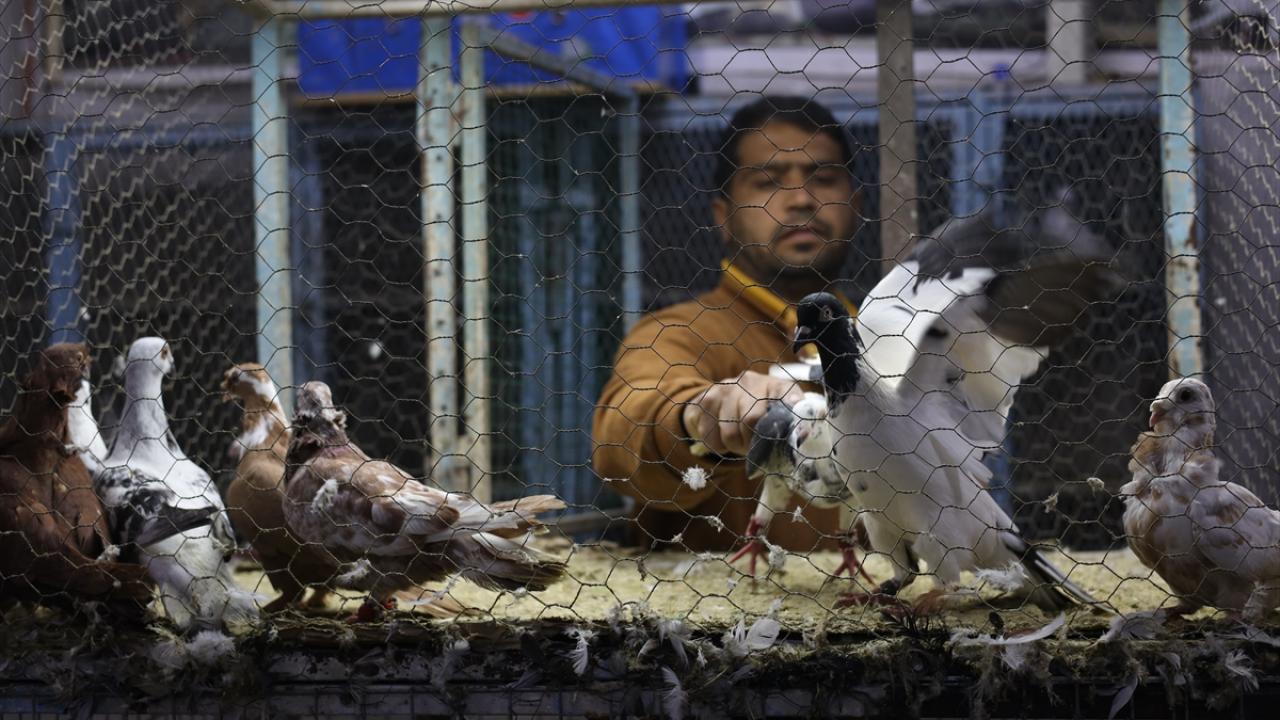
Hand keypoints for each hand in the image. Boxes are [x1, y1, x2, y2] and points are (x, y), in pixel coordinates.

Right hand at [682, 371, 804, 456]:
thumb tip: (800, 436)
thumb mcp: (778, 417)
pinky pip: (710, 435)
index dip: (788, 416)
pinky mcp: (706, 398)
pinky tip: (723, 437)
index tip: (790, 434)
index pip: (785, 396)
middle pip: (751, 420)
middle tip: (754, 449)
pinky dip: (717, 445)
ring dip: (735, 446)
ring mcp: (726, 387)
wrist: (723, 401)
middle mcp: (751, 381)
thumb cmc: (759, 415)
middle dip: (752, 443)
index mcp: (776, 385)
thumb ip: (790, 426)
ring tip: (740, 444)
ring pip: (729, 432)